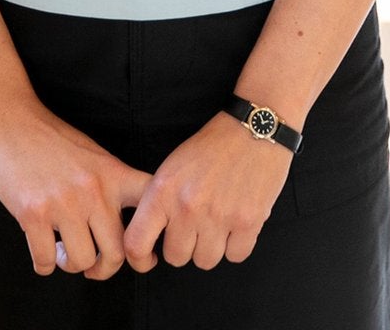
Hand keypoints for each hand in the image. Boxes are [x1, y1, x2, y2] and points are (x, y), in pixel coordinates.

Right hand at [0, 101, 152, 280]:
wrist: (9, 119)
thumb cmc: (50, 138)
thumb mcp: (92, 154)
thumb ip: (109, 184)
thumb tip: (123, 228)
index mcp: (111, 173)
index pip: (149, 204)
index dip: (152, 236)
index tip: (143, 254)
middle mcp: (93, 190)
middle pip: (117, 253)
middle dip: (104, 269)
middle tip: (92, 265)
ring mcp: (63, 203)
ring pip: (82, 261)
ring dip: (70, 265)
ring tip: (61, 251)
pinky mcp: (33, 214)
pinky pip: (46, 261)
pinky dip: (44, 265)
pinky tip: (42, 252)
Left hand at [123, 113, 291, 271]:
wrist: (254, 129)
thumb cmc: (211, 147)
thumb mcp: (172, 166)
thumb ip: (159, 201)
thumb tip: (150, 238)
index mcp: (163, 190)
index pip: (136, 243)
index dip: (140, 259)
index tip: (150, 257)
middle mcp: (188, 206)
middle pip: (176, 258)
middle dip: (185, 245)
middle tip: (195, 224)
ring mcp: (219, 216)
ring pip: (205, 261)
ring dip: (211, 246)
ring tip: (218, 220)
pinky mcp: (248, 222)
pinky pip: (235, 256)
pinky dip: (237, 244)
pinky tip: (237, 222)